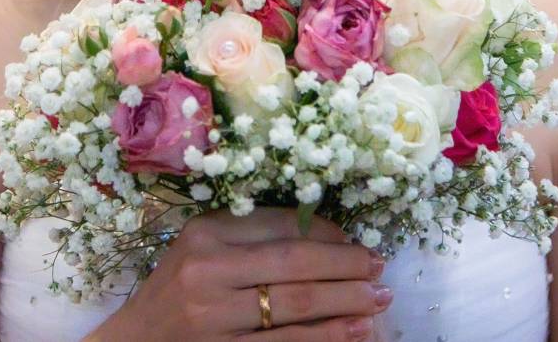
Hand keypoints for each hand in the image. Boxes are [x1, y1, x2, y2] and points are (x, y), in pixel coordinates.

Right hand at [90, 208, 389, 340]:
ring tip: (379, 299)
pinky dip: (327, 338)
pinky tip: (355, 332)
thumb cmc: (177, 291)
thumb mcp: (203, 249)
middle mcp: (206, 272)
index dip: (328, 233)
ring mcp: (213, 319)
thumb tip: (330, 234)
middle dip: (347, 266)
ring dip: (347, 303)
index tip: (358, 241)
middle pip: (295, 265)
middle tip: (380, 268)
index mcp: (205, 234)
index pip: (281, 226)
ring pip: (296, 307)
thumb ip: (255, 236)